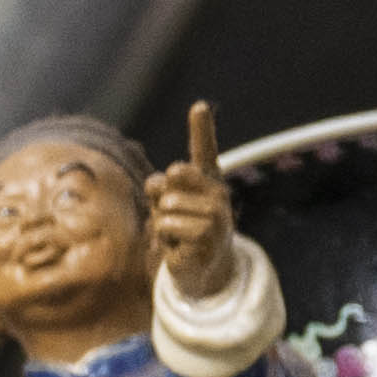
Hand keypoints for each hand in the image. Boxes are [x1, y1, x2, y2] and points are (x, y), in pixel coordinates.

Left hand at [145, 98, 238, 304]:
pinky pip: (168, 226)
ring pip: (167, 204)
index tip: (199, 106)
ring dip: (161, 223)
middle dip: (161, 196)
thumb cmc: (180, 233)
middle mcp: (217, 195)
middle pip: (174, 175)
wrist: (200, 271)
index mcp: (207, 182)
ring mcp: (216, 216)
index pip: (205, 151)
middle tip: (170, 216)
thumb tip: (159, 180)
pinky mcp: (209, 238)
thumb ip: (159, 189)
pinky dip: (164, 239)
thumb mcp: (164, 207)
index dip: (202, 128)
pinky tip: (178, 248)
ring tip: (175, 236)